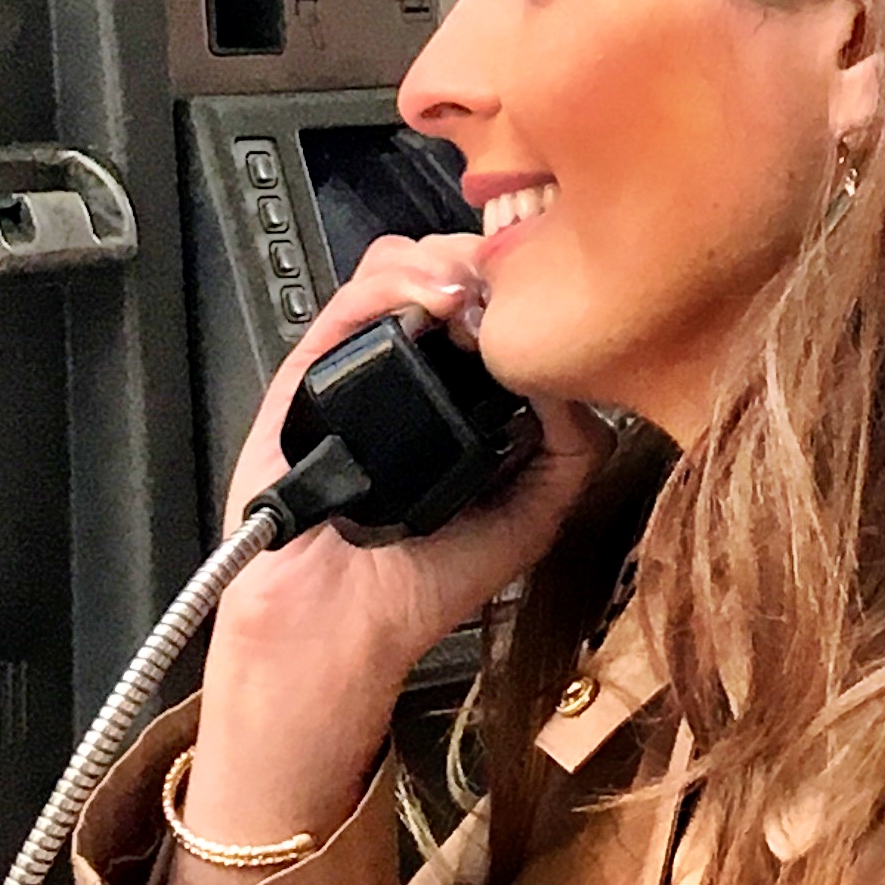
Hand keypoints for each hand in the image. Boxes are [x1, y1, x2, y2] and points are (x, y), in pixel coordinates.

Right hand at [171, 235, 602, 884]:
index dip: (525, 280)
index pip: (493, 295)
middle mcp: (409, 363)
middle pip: (449, 260)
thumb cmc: (428, 577)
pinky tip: (436, 303)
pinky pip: (350, 297)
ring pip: (400, 261)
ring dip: (446, 261)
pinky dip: (396, 280)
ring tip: (476, 299)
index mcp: (461, 388)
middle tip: (515, 289)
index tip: (557, 288)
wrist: (342, 624)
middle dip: (490, 260)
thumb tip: (576, 370)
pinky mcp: (309, 367)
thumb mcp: (534, 511)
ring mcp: (357, 360)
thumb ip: (575, 445)